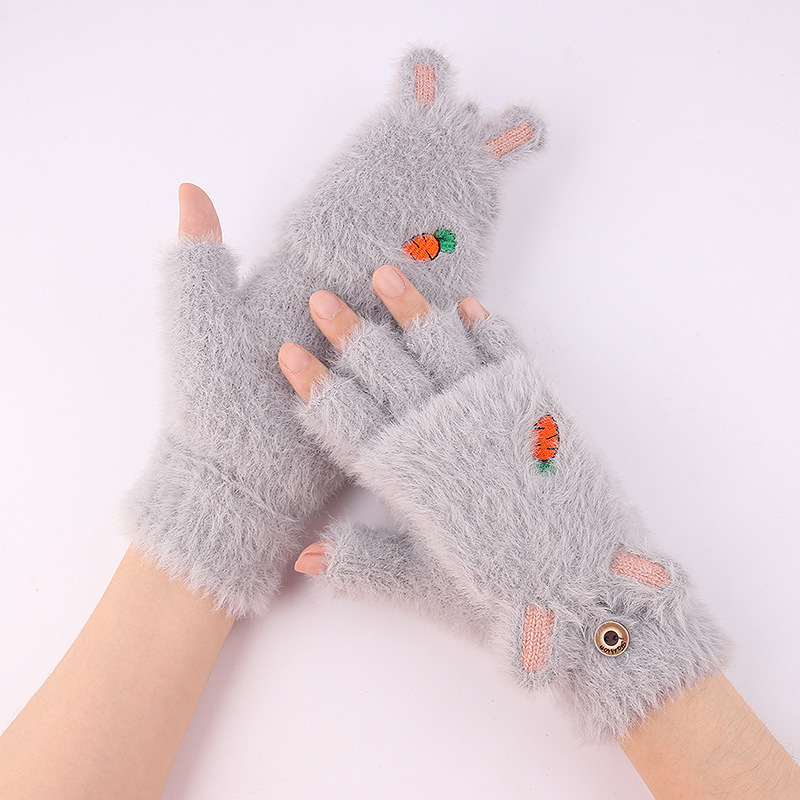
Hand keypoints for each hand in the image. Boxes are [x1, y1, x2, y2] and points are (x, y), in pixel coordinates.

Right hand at [280, 268, 726, 740]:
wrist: (590, 592)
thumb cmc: (504, 599)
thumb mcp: (422, 586)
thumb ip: (362, 565)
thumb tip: (304, 557)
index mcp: (407, 476)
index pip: (347, 418)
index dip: (315, 385)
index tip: (290, 351)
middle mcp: (443, 432)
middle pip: (383, 370)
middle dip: (348, 333)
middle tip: (321, 298)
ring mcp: (491, 409)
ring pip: (439, 345)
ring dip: (409, 309)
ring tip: (384, 275)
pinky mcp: (536, 403)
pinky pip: (503, 350)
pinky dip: (485, 325)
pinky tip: (466, 305)